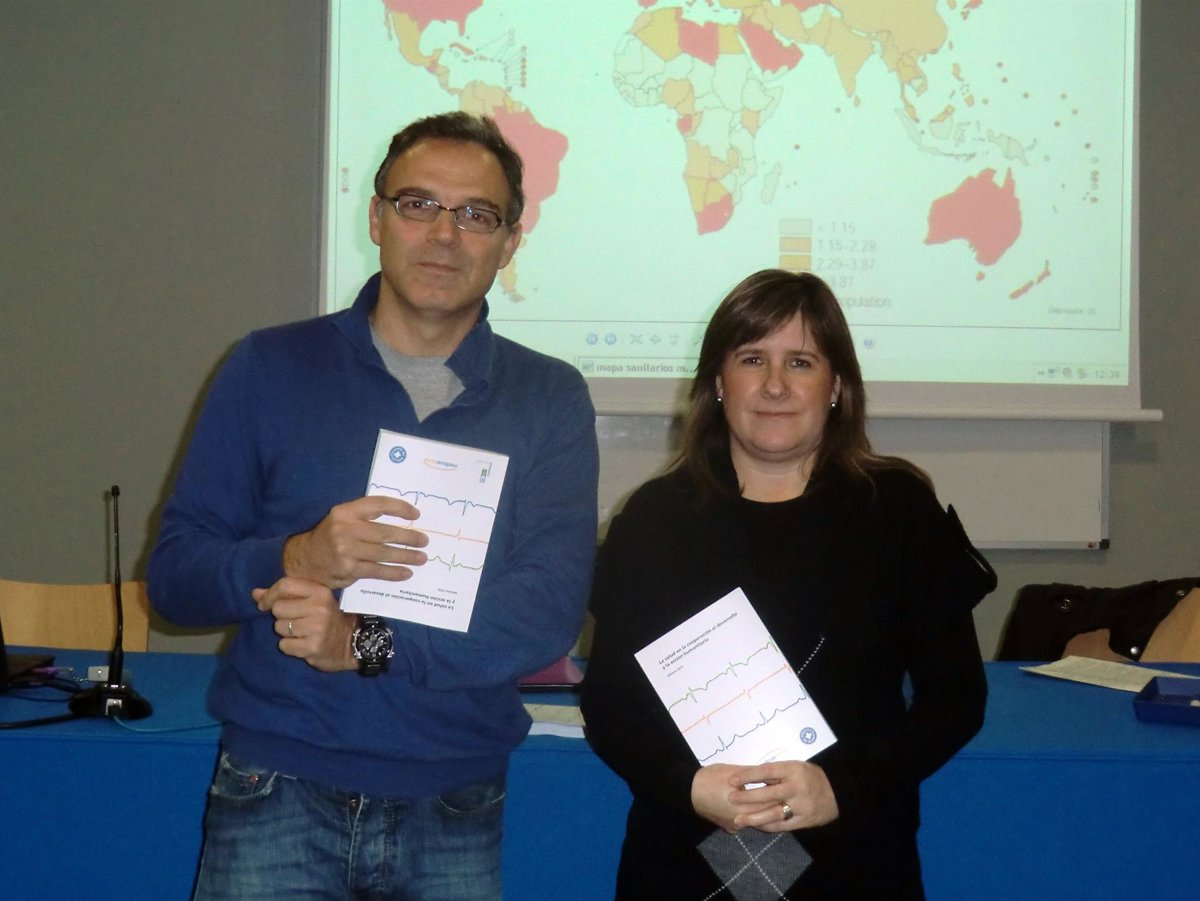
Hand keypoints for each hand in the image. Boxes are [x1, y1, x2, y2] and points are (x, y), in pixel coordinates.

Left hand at [253, 577, 358, 672]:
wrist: (351, 643)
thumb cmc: (327, 619)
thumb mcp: (311, 601)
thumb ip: (284, 595)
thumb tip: (255, 593)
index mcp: (320, 592)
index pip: (285, 585)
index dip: (269, 595)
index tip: (264, 605)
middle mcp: (319, 607)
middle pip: (278, 608)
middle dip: (281, 617)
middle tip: (296, 621)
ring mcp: (317, 628)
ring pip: (279, 627)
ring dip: (286, 633)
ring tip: (302, 633)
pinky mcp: (313, 647)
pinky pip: (284, 645)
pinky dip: (289, 647)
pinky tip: (303, 645)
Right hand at [282, 496, 428, 587]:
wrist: (304, 559)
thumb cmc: (331, 536)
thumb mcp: (342, 518)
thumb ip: (365, 516)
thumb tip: (402, 519)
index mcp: (346, 511)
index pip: (378, 504)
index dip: (400, 508)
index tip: (416, 514)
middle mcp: (345, 528)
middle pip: (385, 532)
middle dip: (408, 537)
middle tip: (424, 541)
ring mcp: (346, 550)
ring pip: (383, 553)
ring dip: (406, 556)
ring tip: (421, 558)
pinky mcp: (348, 569)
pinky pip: (377, 571)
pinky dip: (393, 572)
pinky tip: (406, 573)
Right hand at [691, 765, 777, 832]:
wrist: (688, 790)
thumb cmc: (711, 777)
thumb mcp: (734, 771)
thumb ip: (754, 775)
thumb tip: (771, 774)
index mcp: (743, 804)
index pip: (770, 803)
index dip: (781, 796)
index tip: (787, 789)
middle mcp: (741, 820)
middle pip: (765, 815)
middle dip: (776, 806)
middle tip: (785, 796)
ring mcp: (735, 827)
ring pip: (757, 822)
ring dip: (765, 814)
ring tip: (773, 803)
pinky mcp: (730, 829)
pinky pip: (746, 824)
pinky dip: (753, 817)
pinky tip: (756, 809)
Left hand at [727, 761, 838, 832]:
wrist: (837, 793)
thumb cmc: (810, 776)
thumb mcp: (795, 767)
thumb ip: (776, 773)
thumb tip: (748, 776)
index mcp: (793, 770)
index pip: (766, 771)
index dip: (748, 776)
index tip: (732, 780)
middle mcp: (796, 787)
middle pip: (768, 794)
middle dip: (747, 797)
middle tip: (730, 799)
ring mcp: (801, 806)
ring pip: (774, 813)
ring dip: (754, 817)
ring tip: (738, 820)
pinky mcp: (804, 820)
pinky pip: (783, 825)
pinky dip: (768, 826)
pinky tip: (756, 826)